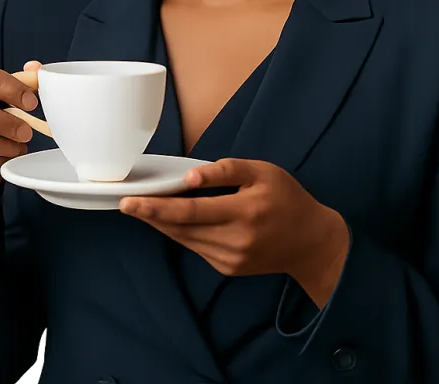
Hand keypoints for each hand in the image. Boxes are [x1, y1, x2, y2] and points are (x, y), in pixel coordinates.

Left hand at [119, 158, 349, 306]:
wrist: (311, 243)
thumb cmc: (288, 199)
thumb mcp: (264, 172)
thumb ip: (227, 171)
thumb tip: (190, 177)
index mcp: (245, 211)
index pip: (190, 210)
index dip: (157, 206)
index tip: (131, 201)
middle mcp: (235, 240)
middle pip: (181, 227)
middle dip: (151, 215)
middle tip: (127, 203)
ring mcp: (230, 258)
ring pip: (185, 239)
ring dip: (163, 224)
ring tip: (144, 208)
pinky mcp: (228, 268)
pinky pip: (196, 247)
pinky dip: (182, 232)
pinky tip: (173, 220)